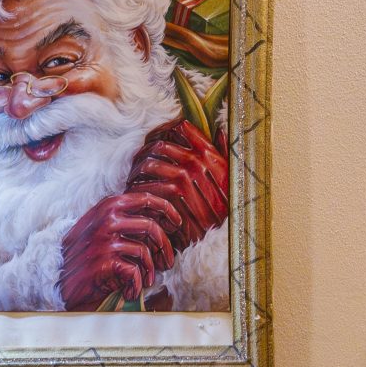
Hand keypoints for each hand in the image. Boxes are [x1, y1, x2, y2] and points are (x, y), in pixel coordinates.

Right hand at [58, 192, 179, 308]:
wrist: (56, 278)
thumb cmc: (83, 255)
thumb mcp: (99, 226)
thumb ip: (123, 217)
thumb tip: (160, 219)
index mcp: (108, 205)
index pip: (146, 199)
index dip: (167, 210)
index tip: (176, 225)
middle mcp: (107, 219)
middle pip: (152, 227)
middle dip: (165, 247)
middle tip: (167, 261)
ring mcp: (105, 240)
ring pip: (145, 252)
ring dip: (151, 270)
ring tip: (147, 280)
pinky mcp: (104, 262)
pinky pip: (134, 271)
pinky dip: (136, 285)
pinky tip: (131, 291)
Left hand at [124, 119, 228, 245]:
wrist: (222, 238)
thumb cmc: (224, 207)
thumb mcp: (230, 175)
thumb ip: (223, 152)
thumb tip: (220, 130)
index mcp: (210, 153)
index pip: (180, 127)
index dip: (164, 131)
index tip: (156, 141)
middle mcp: (196, 161)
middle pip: (159, 144)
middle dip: (145, 153)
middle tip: (138, 164)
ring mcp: (183, 178)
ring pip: (149, 163)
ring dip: (137, 171)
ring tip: (135, 180)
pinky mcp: (171, 197)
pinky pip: (146, 185)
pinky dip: (137, 189)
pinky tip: (137, 196)